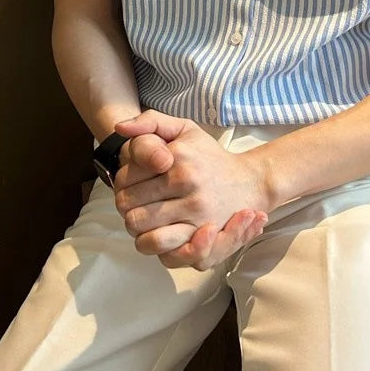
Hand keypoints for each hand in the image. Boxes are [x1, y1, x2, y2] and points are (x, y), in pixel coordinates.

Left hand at [112, 109, 269, 269]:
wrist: (250, 182)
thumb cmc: (209, 156)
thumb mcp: (184, 129)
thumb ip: (151, 122)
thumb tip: (120, 128)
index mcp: (178, 157)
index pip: (124, 179)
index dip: (122, 183)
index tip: (135, 182)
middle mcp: (187, 182)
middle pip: (127, 205)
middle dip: (127, 205)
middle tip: (139, 201)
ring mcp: (195, 211)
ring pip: (139, 228)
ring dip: (136, 226)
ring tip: (146, 217)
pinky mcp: (201, 235)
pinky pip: (160, 248)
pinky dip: (152, 243)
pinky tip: (157, 232)